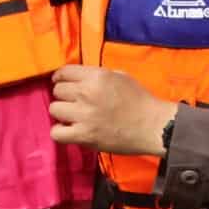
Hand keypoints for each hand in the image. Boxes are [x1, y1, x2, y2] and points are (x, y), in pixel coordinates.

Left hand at [49, 64, 178, 156]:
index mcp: (96, 77)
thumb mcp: (120, 76)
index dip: (60, 78)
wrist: (154, 126)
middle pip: (57, 91)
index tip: (62, 83)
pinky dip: (60, 132)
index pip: (63, 72)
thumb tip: (78, 77)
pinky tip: (69, 131)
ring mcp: (84, 115)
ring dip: (62, 113)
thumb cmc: (140, 100)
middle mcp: (86, 93)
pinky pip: (56, 133)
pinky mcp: (85, 136)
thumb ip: (97, 75)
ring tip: (72, 117)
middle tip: (74, 102)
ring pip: (54, 109)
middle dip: (64, 96)